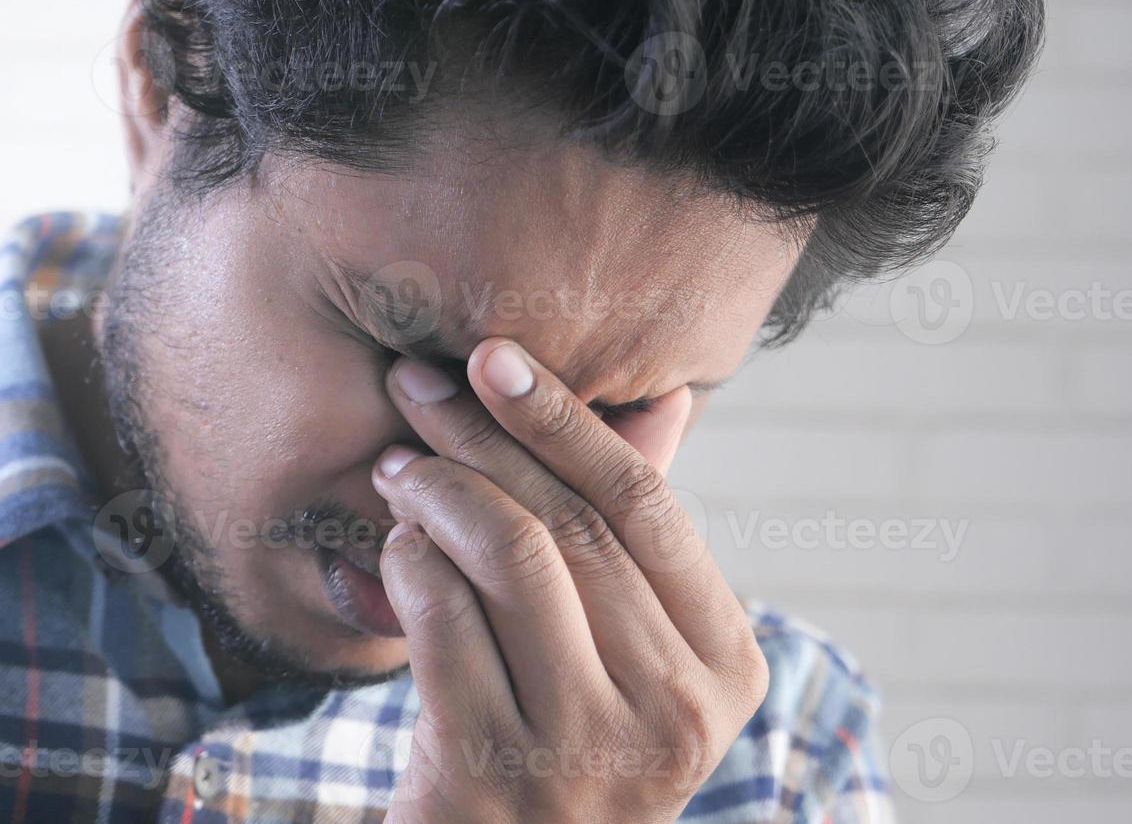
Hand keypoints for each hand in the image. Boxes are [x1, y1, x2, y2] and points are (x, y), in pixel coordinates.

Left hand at [371, 339, 769, 822]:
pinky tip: (397, 541)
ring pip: (512, 560)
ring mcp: (587, 755)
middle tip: (419, 384)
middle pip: (575, 525)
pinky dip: (411, 562)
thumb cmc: (571, 740)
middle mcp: (674, 713)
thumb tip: (669, 399)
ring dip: (441, 490)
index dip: (567, 420)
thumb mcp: (633, 651)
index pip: (648, 507)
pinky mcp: (492, 781)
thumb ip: (643, 538)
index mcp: (727, 667)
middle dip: (484, 436)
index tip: (496, 357)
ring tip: (400, 464)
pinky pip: (443, 623)